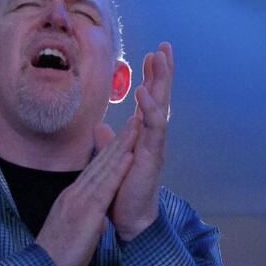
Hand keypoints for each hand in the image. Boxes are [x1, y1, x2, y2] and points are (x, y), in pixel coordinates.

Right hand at [37, 114, 139, 265]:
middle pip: (100, 162)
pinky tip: (129, 155)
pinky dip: (118, 169)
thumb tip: (91, 215)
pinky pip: (105, 186)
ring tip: (136, 127)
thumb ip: (81, 217)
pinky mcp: (86, 211)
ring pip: (104, 168)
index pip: (94, 170)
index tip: (123, 136)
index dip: (109, 152)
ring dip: (121, 146)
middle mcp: (75, 193)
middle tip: (134, 120)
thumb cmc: (56, 256)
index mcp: (72, 198)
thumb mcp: (70, 230)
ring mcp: (79, 200)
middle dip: (118, 141)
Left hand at [111, 42, 173, 240]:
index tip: (151, 55)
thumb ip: (109, 141)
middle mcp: (152, 137)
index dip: (151, 77)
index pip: (150, 99)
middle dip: (163, 71)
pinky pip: (154, 128)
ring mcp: (155, 145)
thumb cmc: (124, 192)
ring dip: (161, 81)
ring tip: (159, 58)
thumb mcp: (111, 159)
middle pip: (160, 96)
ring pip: (161, 106)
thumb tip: (100, 126)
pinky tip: (145, 92)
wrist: (130, 220)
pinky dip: (150, 109)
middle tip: (165, 46)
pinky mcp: (152, 156)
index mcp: (143, 135)